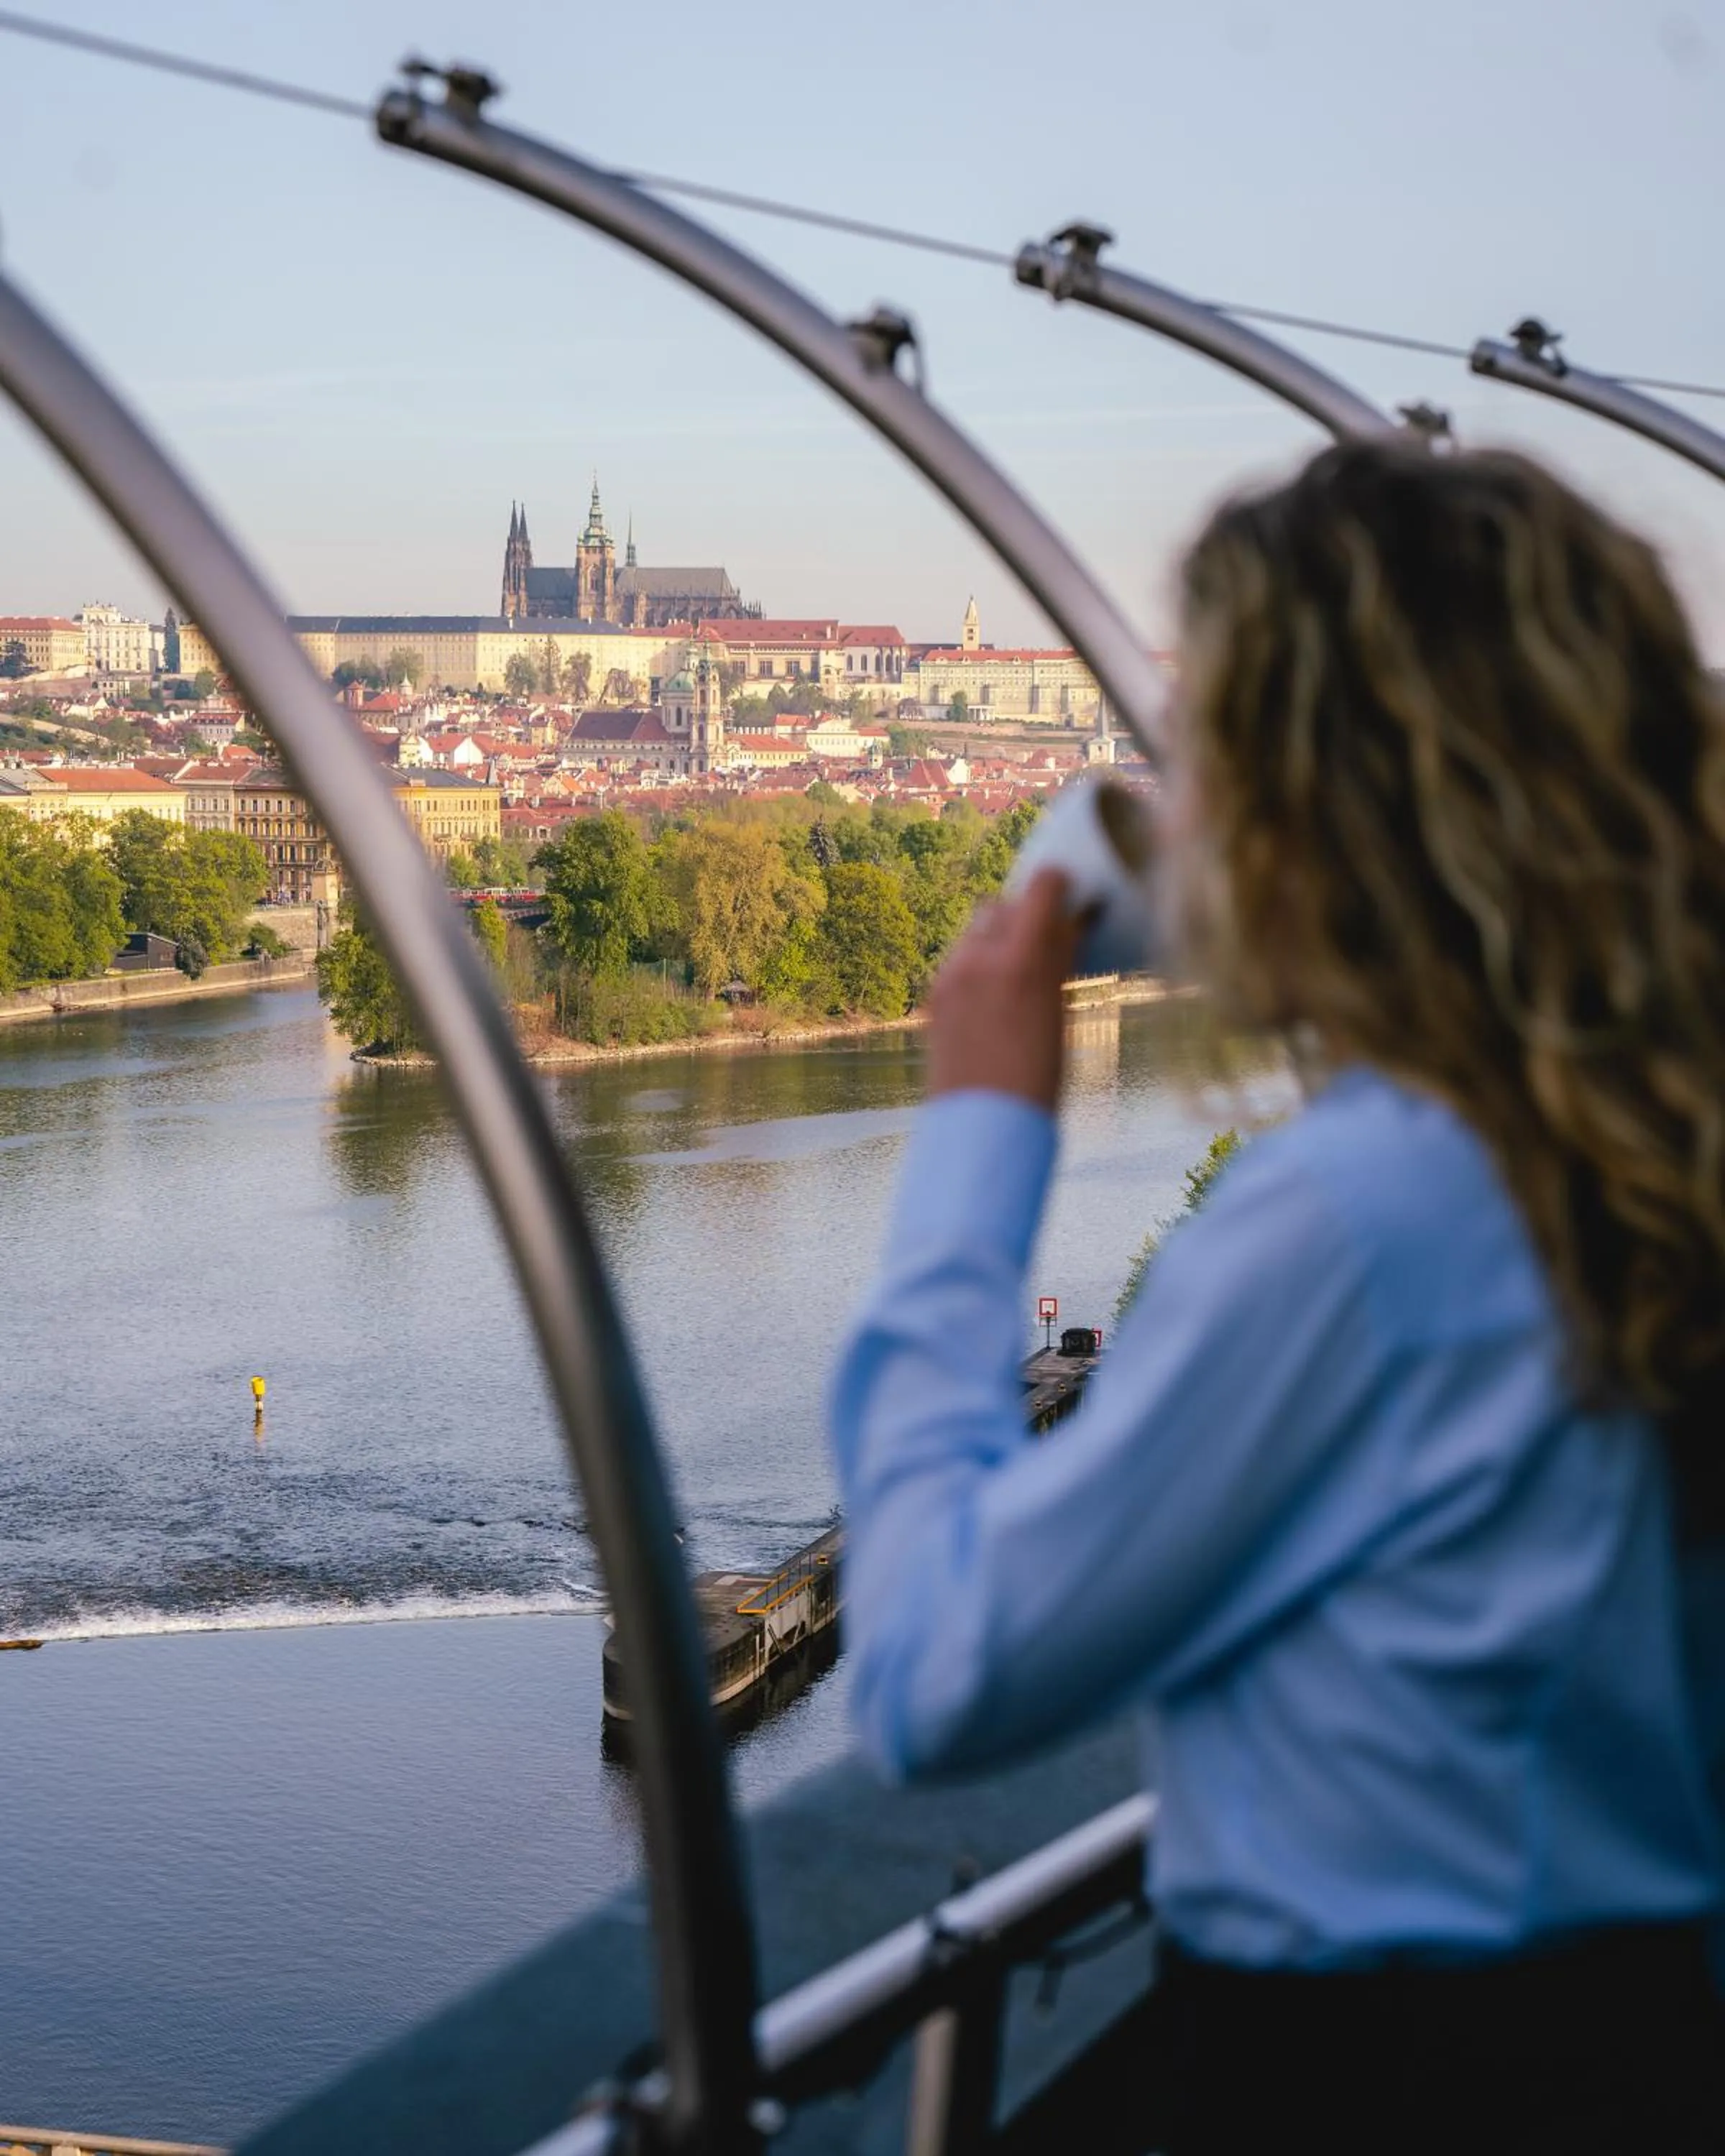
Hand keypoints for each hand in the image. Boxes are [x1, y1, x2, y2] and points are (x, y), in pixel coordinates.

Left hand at [924, 869, 1079, 1110]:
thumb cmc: (1037, 1077)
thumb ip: (1059, 961)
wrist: (983, 1124)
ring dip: (1000, 936)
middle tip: (1047, 941)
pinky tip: (993, 997)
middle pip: (1006, 903)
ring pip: (978, 927)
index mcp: (1022, 962)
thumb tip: (1070, 923)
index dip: (1060, 886)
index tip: (1072, 898)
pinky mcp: (934, 993)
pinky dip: (979, 962)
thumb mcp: (1060, 1012)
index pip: (1042, 885)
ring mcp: (951, 974)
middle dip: (1027, 915)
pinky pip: (960, 956)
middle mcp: (981, 959)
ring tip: (1017, 972)